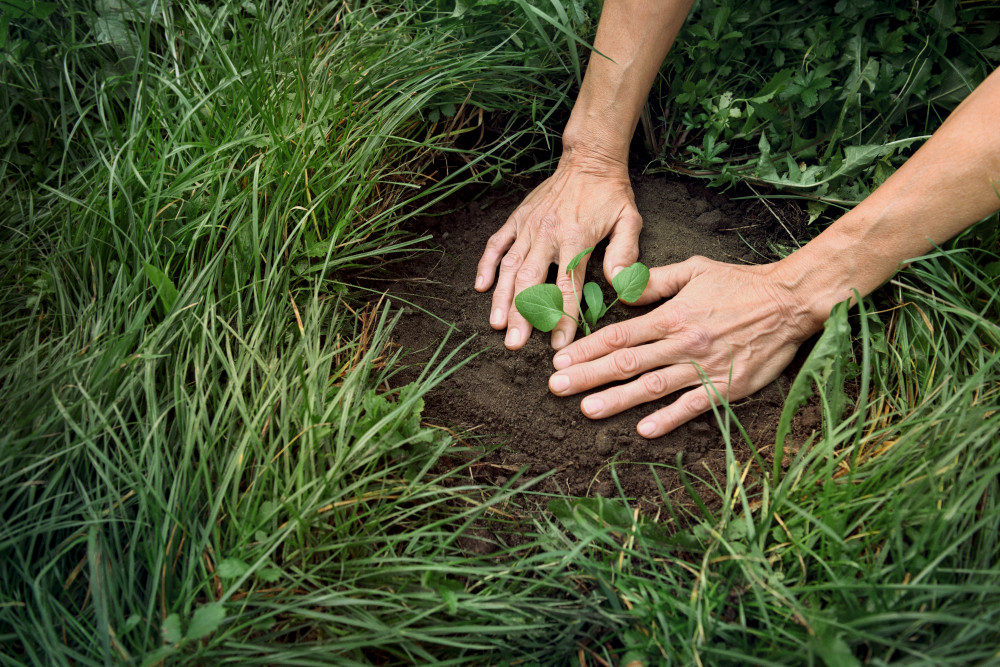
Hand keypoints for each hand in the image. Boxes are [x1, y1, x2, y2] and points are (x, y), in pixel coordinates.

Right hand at [474, 151, 641, 349]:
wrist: (589, 159)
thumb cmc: (611, 194)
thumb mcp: (629, 220)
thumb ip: (625, 253)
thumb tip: (620, 286)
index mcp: (576, 238)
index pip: (566, 286)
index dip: (561, 317)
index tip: (558, 344)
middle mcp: (547, 234)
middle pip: (530, 282)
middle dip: (521, 315)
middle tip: (515, 343)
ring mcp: (528, 227)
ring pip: (510, 268)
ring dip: (501, 298)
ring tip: (496, 325)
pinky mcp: (517, 219)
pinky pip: (496, 244)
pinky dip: (486, 265)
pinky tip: (480, 287)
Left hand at [546, 255, 823, 437]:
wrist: (790, 302)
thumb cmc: (739, 284)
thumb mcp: (694, 269)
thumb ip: (655, 281)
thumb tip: (621, 290)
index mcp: (673, 315)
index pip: (621, 335)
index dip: (587, 349)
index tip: (561, 360)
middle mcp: (684, 342)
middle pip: (627, 363)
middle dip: (588, 376)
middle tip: (556, 387)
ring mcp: (705, 367)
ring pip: (653, 386)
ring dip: (617, 399)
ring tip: (587, 409)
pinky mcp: (727, 387)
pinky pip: (693, 406)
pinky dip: (668, 419)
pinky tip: (643, 430)